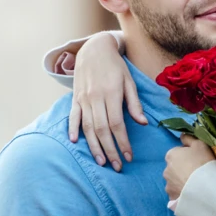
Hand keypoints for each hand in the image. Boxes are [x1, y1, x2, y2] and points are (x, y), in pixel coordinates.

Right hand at [69, 31, 147, 170]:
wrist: (94, 49)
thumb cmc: (116, 66)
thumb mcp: (129, 81)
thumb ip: (134, 103)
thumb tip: (143, 123)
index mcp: (112, 94)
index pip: (117, 124)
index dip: (123, 142)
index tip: (129, 156)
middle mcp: (96, 98)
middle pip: (102, 130)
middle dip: (110, 150)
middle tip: (117, 166)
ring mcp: (83, 99)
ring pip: (88, 127)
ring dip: (94, 146)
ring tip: (101, 161)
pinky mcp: (75, 98)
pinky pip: (73, 116)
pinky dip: (72, 129)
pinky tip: (75, 142)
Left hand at [163, 135, 215, 200]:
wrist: (205, 187)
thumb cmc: (202, 162)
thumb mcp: (200, 144)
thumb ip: (189, 138)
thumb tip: (182, 135)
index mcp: (171, 155)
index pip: (178, 153)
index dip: (188, 156)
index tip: (197, 160)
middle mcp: (166, 169)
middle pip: (174, 168)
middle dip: (182, 169)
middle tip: (197, 173)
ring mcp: (168, 185)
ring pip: (174, 181)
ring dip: (181, 182)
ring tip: (195, 185)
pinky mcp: (171, 197)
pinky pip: (176, 193)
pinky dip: (182, 193)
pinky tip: (191, 193)